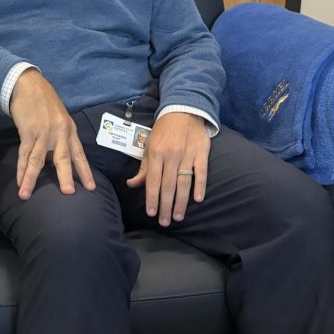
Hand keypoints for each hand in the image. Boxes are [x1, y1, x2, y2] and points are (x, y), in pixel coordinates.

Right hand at [9, 70, 96, 199]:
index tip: (91, 187)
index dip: (85, 171)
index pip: (79, 154)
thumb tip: (56, 161)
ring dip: (31, 179)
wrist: (28, 85)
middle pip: (63, 158)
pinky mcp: (28, 131)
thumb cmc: (44, 103)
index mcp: (70, 130)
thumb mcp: (60, 119)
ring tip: (26, 194)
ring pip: (38, 160)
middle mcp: (59, 132)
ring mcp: (43, 132)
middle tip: (69, 193)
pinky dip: (20, 168)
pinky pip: (24, 154)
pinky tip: (19, 181)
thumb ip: (60, 139)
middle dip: (66, 177)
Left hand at [126, 111, 209, 226]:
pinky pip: (201, 172)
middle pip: (168, 185)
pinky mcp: (201, 153)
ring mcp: (187, 154)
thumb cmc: (164, 131)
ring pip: (183, 182)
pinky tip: (198, 199)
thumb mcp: (149, 145)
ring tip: (178, 216)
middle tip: (165, 222)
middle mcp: (171, 155)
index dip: (151, 198)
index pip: (152, 180)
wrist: (184, 110)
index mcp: (156, 153)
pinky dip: (200, 185)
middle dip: (165, 206)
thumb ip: (143, 167)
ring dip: (181, 201)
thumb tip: (132, 184)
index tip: (150, 213)